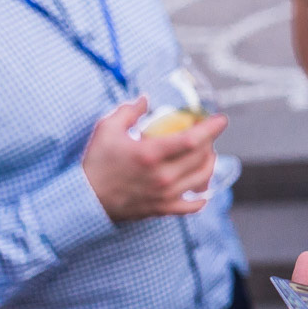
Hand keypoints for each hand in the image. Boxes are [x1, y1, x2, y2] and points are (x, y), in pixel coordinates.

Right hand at [82, 97, 227, 221]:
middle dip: (210, 142)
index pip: (191, 140)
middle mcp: (162, 176)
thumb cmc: (96, 163)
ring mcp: (165, 195)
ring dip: (210, 163)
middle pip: (201, 158)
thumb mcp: (107, 129)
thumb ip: (129, 111)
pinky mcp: (163, 208)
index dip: (211, 128)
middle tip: (207, 134)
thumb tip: (146, 99)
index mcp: (150, 154)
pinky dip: (202, 195)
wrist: (86, 199)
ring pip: (202, 179)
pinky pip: (193, 205)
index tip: (221, 120)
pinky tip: (201, 186)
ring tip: (206, 154)